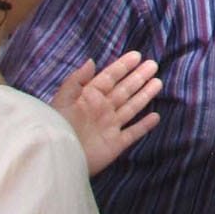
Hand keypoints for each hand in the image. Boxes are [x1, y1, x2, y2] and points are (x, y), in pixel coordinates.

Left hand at [52, 51, 162, 175]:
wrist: (59, 158)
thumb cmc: (57, 128)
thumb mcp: (62, 101)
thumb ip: (76, 81)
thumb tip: (92, 61)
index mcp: (89, 98)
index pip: (109, 78)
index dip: (122, 66)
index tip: (137, 55)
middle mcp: (102, 110)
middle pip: (124, 90)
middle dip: (138, 78)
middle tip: (153, 65)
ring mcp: (110, 127)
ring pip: (132, 108)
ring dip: (144, 95)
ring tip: (157, 83)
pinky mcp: (115, 144)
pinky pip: (134, 132)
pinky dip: (145, 125)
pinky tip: (156, 117)